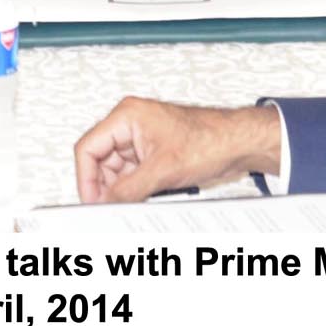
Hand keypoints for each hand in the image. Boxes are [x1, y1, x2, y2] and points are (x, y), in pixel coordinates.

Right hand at [74, 99, 281, 203]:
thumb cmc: (211, 139)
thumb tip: (106, 203)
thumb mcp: (163, 169)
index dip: (86, 178)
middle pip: (101, 160)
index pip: (89, 147)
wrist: (239, 144)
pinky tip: (143, 200)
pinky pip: (134, 174)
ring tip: (132, 205)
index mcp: (127, 116)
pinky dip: (135, 189)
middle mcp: (131, 125)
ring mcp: (142, 140)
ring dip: (122, 190)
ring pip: (118, 170)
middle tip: (110, 209)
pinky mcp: (154, 154)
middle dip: (105, 186)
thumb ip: (129, 189)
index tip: (91, 201)